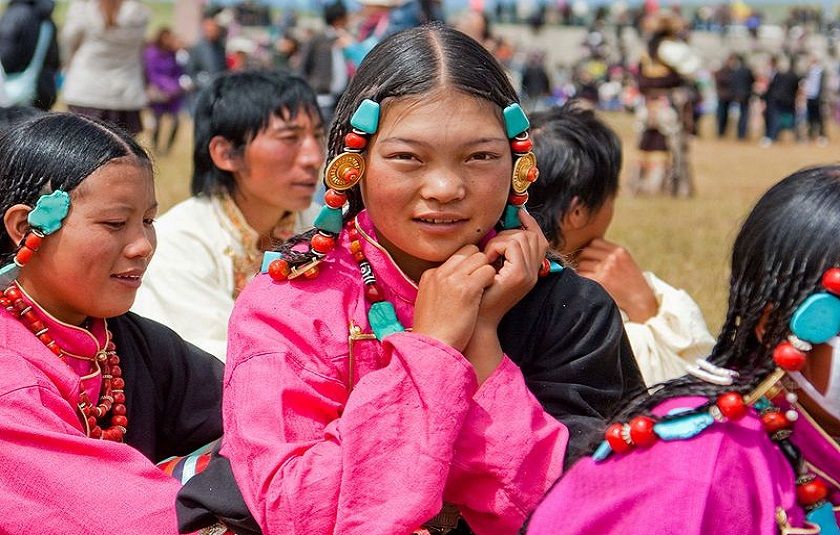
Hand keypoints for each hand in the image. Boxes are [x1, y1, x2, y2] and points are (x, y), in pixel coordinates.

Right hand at [413, 245, 495, 352]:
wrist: (432, 347)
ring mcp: (454, 279)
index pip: (456, 256)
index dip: (468, 264)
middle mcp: (441, 273)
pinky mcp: (467, 288)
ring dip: (487, 271)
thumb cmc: (434, 332)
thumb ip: (439, 287)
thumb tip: (455, 283)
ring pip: (481, 258)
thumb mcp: (428, 302)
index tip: (473, 277)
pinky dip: (492, 280)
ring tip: (486, 289)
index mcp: (430, 275)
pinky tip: (488, 294)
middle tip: (484, 281)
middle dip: (480, 263)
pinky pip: (488, 271)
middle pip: (469, 251)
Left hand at [476, 209, 548, 327]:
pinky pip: (511, 244)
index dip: (530, 224)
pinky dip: (496, 247)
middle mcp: (534, 273)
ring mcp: (529, 274)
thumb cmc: (479, 295)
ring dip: (499, 241)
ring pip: (520, 237)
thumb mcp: (493, 269)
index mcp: (531, 271)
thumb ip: (502, 253)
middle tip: (491, 249)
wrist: (476, 321)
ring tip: (487, 257)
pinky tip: (487, 260)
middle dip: (508, 234)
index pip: (539, 239)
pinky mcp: (519, 275)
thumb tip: (505, 226)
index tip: (519, 213)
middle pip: (531, 235)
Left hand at [575, 238, 657, 322]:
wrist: (640, 299)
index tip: (589, 255)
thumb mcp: (627, 262)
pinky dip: (580, 275)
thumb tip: (593, 251)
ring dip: (581, 268)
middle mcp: (612, 257)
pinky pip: (582, 273)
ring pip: (582, 263)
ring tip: (584, 272)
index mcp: (620, 250)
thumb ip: (613, 255)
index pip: (595, 241)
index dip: (590, 248)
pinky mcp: (600, 280)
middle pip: (587, 251)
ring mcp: (606, 268)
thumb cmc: (634, 282)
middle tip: (583, 264)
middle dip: (583, 257)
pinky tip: (584, 278)